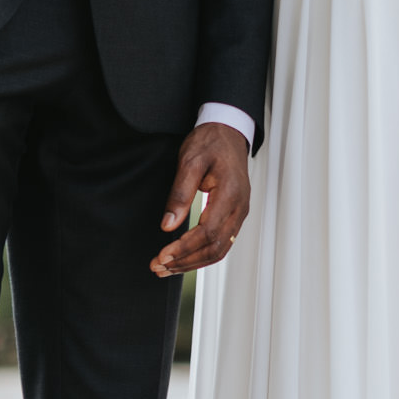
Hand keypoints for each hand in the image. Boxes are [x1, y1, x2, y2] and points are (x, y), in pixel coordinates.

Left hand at [152, 122, 250, 276]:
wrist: (228, 130)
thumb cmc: (210, 142)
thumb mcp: (190, 161)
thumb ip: (180, 194)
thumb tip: (168, 226)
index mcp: (230, 193)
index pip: (208, 232)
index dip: (185, 248)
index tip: (163, 256)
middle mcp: (240, 207)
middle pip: (215, 247)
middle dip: (186, 261)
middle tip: (158, 267)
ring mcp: (240, 212)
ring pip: (220, 249)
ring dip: (193, 262)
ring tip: (167, 268)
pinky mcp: (235, 214)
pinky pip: (222, 242)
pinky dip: (202, 254)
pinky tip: (184, 258)